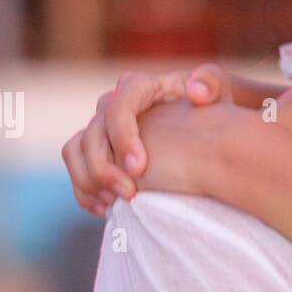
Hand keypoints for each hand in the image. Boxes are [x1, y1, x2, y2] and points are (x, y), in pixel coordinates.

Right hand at [61, 64, 233, 215]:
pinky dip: (85, 190)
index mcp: (136, 87)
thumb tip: (196, 91)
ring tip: (115, 204)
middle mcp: (111, 103)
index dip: (123, 139)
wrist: (198, 119)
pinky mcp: (95, 148)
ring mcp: (100, 126)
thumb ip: (211, 82)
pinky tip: (107, 209)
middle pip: (91, 135)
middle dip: (105, 168)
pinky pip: (76, 168)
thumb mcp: (216, 88)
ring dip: (90, 181)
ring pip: (75, 152)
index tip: (139, 168)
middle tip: (129, 194)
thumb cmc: (208, 101)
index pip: (117, 109)